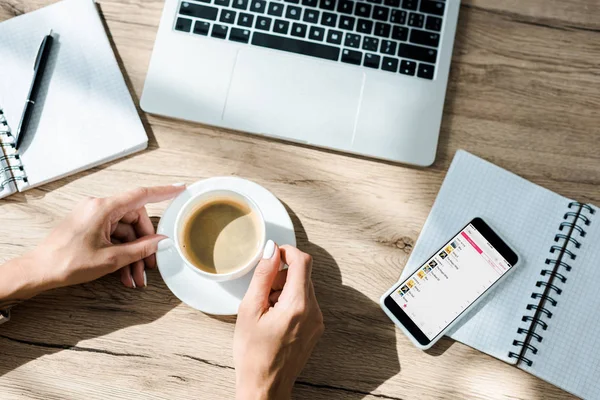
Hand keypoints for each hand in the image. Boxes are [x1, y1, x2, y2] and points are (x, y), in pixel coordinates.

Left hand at [29, 184, 184, 291]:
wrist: (39, 271)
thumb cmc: (67, 262)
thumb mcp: (110, 259)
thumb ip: (140, 249)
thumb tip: (161, 242)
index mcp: (103, 208)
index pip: (141, 195)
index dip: (164, 191)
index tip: (180, 188)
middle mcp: (99, 208)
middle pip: (135, 220)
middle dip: (145, 243)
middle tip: (151, 263)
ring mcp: (94, 217)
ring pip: (125, 233)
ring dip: (133, 254)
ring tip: (136, 276)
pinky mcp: (90, 227)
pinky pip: (114, 237)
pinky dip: (121, 254)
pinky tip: (125, 273)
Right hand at [234, 242, 323, 399]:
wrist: (265, 387)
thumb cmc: (253, 354)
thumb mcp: (250, 310)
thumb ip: (263, 276)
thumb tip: (272, 250)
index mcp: (298, 305)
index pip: (303, 261)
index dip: (287, 251)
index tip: (272, 255)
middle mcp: (314, 311)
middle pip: (303, 274)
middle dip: (282, 274)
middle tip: (262, 291)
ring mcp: (317, 321)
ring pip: (303, 288)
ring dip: (285, 289)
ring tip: (266, 308)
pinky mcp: (315, 328)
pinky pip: (306, 303)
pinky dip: (290, 302)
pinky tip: (274, 317)